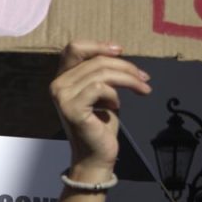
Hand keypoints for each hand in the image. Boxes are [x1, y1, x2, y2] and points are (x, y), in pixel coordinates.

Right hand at [49, 41, 151, 176]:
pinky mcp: (71, 108)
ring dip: (128, 80)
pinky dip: (114, 95)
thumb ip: (101, 72)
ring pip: (101, 73)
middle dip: (125, 67)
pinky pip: (99, 88)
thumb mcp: (103, 91)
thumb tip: (116, 51)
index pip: (74, 47)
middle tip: (144, 78)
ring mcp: (62, 96)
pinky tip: (116, 106)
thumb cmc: (101, 125)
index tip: (120, 51)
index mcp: (62, 78)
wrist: (97, 155)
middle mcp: (57, 85)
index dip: (99, 45)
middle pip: (96, 60)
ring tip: (141, 89)